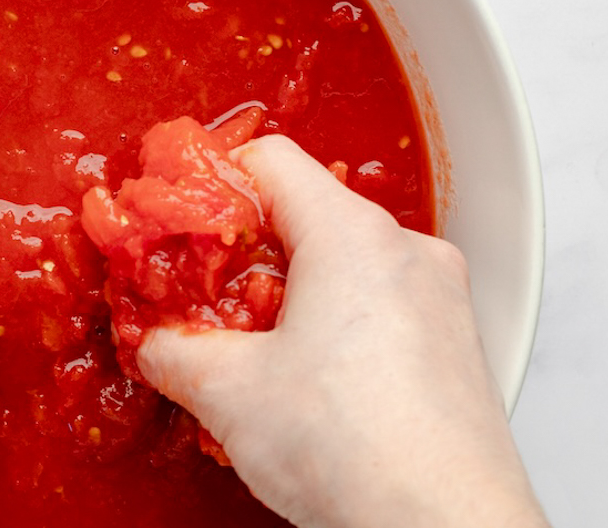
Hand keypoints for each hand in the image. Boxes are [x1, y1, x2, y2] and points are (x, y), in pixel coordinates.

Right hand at [138, 135, 547, 527]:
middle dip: (246, 254)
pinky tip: (309, 385)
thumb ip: (173, 349)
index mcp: (351, 234)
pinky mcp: (454, 345)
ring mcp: (439, 298)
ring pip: (346, 263)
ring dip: (291, 295)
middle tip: (207, 300)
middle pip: (307, 212)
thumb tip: (153, 342)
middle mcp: (406, 251)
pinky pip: (381, 307)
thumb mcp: (228, 391)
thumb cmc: (358, 450)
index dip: (213, 181)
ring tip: (256, 354)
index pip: (270, 158)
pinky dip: (337, 327)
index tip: (183, 221)